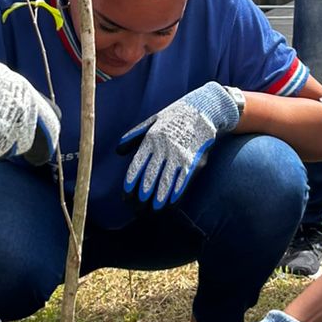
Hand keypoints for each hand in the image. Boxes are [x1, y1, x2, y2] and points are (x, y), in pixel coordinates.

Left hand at [118, 81, 240, 207]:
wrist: (202, 111)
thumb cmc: (174, 117)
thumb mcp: (152, 122)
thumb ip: (134, 136)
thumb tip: (118, 151)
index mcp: (151, 140)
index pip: (137, 164)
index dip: (131, 181)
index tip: (126, 195)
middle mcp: (163, 148)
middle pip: (150, 176)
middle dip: (143, 195)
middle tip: (137, 209)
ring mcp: (179, 155)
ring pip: (166, 181)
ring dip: (159, 197)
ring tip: (153, 210)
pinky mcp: (193, 160)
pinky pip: (183, 180)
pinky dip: (177, 193)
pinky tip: (172, 203)